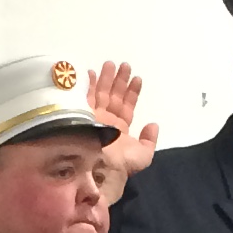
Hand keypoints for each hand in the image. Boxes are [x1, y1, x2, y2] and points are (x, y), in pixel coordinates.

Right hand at [89, 60, 158, 195]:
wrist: (97, 169)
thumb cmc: (120, 164)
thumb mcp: (143, 156)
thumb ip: (149, 141)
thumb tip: (152, 124)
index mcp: (119, 130)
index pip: (126, 106)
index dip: (132, 92)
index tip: (137, 78)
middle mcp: (105, 122)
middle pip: (112, 96)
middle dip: (118, 80)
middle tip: (124, 65)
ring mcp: (91, 118)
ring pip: (99, 94)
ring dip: (105, 78)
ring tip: (110, 64)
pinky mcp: (79, 115)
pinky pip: (83, 96)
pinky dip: (87, 85)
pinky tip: (90, 73)